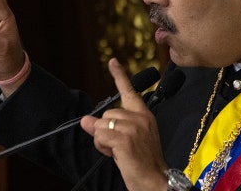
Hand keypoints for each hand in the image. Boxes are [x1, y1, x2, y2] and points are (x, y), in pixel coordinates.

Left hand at [80, 58, 168, 189]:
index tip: (112, 62)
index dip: (119, 76)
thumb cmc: (141, 162)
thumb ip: (106, 128)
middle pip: (106, 115)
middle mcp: (140, 118)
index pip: (129, 92)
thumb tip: (85, 120)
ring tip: (119, 152)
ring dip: (103, 142)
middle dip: (105, 132)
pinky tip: (116, 155)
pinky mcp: (125, 139)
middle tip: (119, 147)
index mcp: (143, 115)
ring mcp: (133, 128)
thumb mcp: (124, 140)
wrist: (155, 181)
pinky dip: (102, 147)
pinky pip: (100, 136)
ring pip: (100, 126)